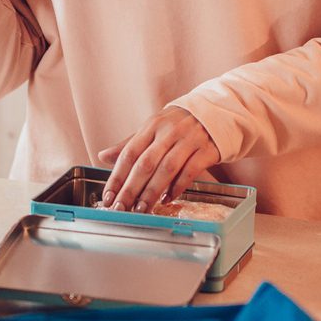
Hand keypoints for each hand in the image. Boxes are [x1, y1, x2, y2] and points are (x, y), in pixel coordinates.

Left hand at [96, 107, 220, 213]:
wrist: (217, 112)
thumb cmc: (180, 124)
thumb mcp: (153, 128)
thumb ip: (129, 144)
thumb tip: (103, 156)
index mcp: (152, 126)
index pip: (129, 153)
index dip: (117, 177)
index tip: (109, 197)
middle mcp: (168, 132)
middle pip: (145, 163)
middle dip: (131, 189)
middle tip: (122, 208)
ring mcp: (188, 140)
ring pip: (166, 169)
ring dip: (152, 191)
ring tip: (142, 208)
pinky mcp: (206, 149)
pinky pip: (190, 171)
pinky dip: (178, 187)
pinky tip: (168, 199)